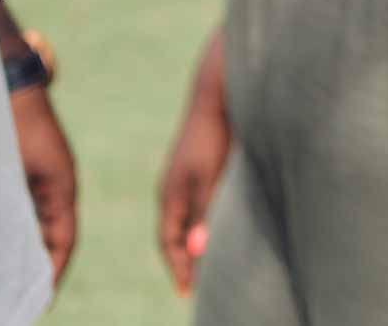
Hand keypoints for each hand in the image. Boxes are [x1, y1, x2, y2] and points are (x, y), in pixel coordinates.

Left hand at [10, 85, 75, 286]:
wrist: (10, 85)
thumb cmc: (14, 124)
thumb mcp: (15, 169)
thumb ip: (16, 205)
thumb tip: (15, 245)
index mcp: (62, 186)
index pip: (65, 239)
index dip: (56, 268)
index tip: (43, 295)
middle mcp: (57, 186)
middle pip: (54, 234)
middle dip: (41, 263)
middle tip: (23, 293)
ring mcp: (44, 178)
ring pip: (39, 223)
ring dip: (28, 246)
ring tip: (10, 275)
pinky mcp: (28, 172)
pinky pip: (27, 208)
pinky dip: (19, 227)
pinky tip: (0, 240)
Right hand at [159, 30, 229, 297]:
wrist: (217, 96)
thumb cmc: (214, 138)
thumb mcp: (209, 180)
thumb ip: (202, 215)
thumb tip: (196, 252)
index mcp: (170, 194)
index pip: (168, 241)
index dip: (178, 268)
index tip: (187, 292)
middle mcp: (174, 188)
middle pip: (175, 233)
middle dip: (184, 260)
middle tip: (198, 286)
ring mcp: (186, 176)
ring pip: (187, 219)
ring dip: (195, 241)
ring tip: (210, 263)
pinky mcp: (200, 167)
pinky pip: (197, 204)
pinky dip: (204, 222)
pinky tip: (220, 225)